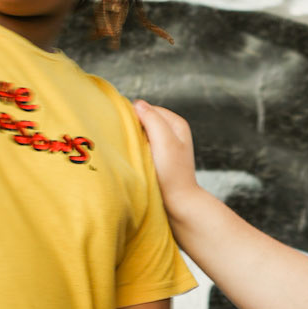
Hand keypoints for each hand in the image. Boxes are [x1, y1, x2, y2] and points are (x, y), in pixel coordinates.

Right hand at [132, 99, 200, 219]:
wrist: (178, 204)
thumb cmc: (172, 174)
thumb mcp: (164, 141)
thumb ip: (151, 118)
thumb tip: (137, 104)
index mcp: (176, 123)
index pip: (147, 108)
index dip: (135, 117)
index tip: (129, 132)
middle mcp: (172, 132)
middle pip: (144, 121)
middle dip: (134, 129)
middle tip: (129, 143)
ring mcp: (165, 146)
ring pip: (142, 135)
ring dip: (134, 142)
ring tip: (132, 153)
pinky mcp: (159, 159)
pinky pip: (142, 148)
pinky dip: (136, 152)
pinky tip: (135, 161)